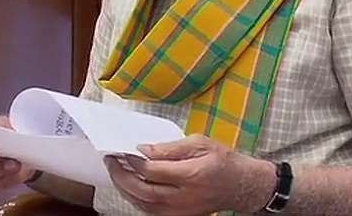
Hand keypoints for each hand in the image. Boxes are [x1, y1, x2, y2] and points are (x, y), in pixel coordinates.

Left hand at [105, 134, 276, 214]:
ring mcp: (180, 211)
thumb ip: (171, 147)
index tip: (124, 150)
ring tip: (116, 172)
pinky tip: (130, 187)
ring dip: (125, 189)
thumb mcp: (200, 143)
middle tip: (111, 161)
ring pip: (143, 204)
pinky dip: (136, 199)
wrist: (240, 186)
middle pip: (143, 191)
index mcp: (191, 175)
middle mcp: (184, 197)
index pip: (152, 171)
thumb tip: (145, 149)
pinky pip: (150, 211)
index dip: (134, 161)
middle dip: (122, 176)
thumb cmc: (222, 161)